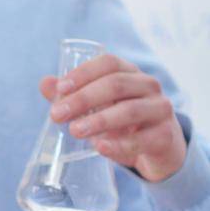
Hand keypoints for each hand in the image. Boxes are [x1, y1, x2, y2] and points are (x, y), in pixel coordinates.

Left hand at [40, 53, 186, 181]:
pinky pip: (142, 140)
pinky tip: (100, 147)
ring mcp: (160, 110)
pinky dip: (119, 144)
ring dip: (99, 120)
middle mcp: (148, 86)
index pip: (109, 63)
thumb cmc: (123, 123)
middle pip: (116, 84)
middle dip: (83, 98)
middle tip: (57, 115)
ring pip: (129, 110)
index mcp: (131, 73)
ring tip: (75, 130)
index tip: (61, 88)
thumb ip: (73, 96)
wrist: (159, 148)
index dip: (84, 73)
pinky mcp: (164, 136)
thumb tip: (45, 83)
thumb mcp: (99, 108)